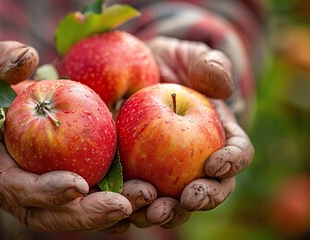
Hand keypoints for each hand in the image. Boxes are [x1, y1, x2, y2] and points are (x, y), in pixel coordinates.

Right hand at [0, 38, 132, 231]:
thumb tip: (29, 60)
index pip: (13, 185)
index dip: (43, 190)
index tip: (78, 185)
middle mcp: (6, 186)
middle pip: (44, 213)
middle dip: (84, 214)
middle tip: (125, 206)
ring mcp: (29, 189)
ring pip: (66, 213)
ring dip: (104, 213)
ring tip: (144, 200)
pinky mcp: (49, 183)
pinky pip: (78, 200)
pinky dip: (107, 202)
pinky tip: (138, 196)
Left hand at [112, 36, 253, 228]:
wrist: (134, 71)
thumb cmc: (167, 62)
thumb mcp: (187, 55)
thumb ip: (207, 64)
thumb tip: (222, 84)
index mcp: (218, 135)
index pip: (237, 152)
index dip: (232, 161)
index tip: (215, 164)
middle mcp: (196, 160)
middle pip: (208, 188)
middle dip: (201, 198)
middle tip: (186, 200)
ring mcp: (165, 172)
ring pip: (172, 201)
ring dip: (165, 211)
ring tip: (151, 212)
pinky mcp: (135, 177)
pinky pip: (136, 197)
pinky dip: (131, 207)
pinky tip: (121, 210)